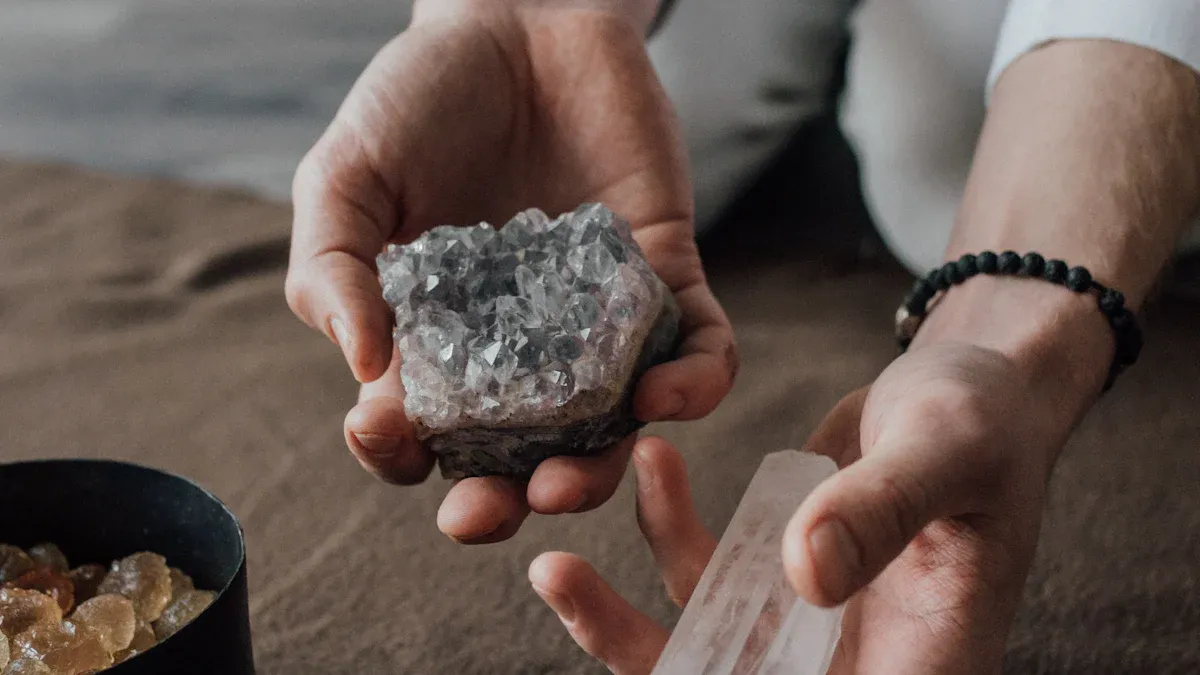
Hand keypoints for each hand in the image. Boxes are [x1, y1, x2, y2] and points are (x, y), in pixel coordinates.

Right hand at [285, 3, 735, 542]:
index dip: (399, 457)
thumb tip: (362, 370)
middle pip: (519, 457)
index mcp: (438, 341)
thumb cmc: (418, 100)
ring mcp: (594, 322)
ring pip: (609, 430)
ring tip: (573, 477)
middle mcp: (520, 350)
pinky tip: (665, 392)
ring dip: (596, 472)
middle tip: (488, 509)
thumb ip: (334, 269)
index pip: (420, 433)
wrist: (519, 17)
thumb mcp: (345, 179)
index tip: (384, 435)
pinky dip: (694, 384)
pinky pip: (696, 349)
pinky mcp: (663, 278)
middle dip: (503, 501)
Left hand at [532, 333, 1092, 673]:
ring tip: (554, 558)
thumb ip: (884, 507)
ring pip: (695, 649)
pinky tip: (649, 459)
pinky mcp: (773, 577)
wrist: (971, 385)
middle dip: (639, 661)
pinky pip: (698, 575)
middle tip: (559, 585)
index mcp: (923, 665)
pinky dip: (664, 527)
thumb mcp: (947, 450)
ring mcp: (807, 626)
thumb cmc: (987, 420)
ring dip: (615, 614)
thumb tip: (804, 575)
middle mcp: (854, 662)